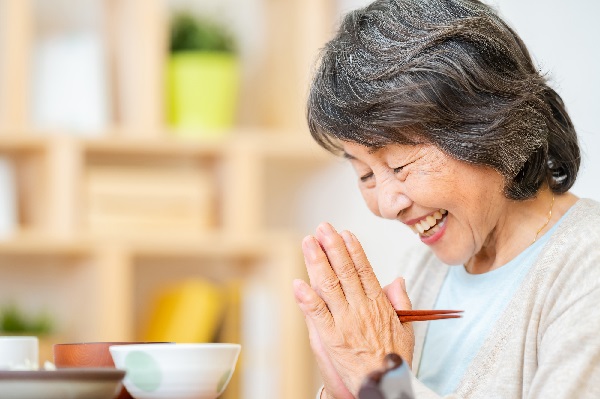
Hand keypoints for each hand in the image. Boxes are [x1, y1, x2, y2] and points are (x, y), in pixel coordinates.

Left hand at [293, 222, 413, 396]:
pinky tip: (297, 283)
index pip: (364, 270)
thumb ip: (400, 303)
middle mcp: (360, 308)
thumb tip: (397, 280)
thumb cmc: (393, 360)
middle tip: (322, 228)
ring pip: (328, 286)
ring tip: (308, 242)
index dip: (353, 250)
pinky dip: (306, 299)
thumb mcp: (406, 330)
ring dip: (317, 262)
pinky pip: (316, 314)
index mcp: (378, 305)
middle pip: (344, 271)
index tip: (344, 233)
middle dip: (332, 247)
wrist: (383, 386)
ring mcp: (344, 322)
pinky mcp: (330, 338)